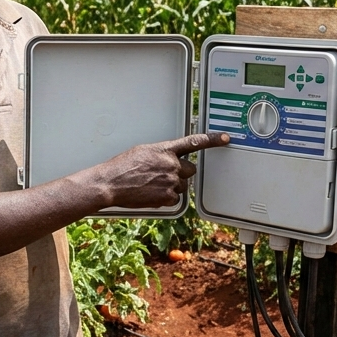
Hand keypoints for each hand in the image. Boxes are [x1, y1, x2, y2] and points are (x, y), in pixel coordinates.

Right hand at [92, 132, 230, 208]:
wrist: (111, 183)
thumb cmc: (122, 167)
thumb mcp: (143, 151)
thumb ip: (160, 153)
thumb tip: (167, 158)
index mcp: (165, 150)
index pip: (194, 142)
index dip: (213, 140)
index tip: (226, 138)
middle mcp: (171, 164)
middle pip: (190, 169)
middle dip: (180, 172)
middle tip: (163, 174)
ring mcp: (171, 181)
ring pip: (182, 185)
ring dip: (172, 185)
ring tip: (152, 185)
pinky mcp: (168, 197)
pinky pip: (175, 197)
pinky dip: (166, 197)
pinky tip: (151, 193)